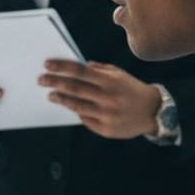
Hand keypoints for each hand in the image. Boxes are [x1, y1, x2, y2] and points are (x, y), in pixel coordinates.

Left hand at [40, 60, 161, 138]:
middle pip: (75, 89)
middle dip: (55, 83)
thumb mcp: (119, 75)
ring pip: (77, 106)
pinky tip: (69, 106)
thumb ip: (98, 70)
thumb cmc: (131, 89)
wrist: (153, 112)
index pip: (81, 71)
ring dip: (61, 99)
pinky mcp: (107, 129)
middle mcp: (109, 98)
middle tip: (41, 80)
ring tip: (51, 95)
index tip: (47, 65)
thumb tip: (76, 65)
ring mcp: (107, 115)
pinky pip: (85, 119)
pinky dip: (76, 111)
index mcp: (111, 81)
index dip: (62, 67)